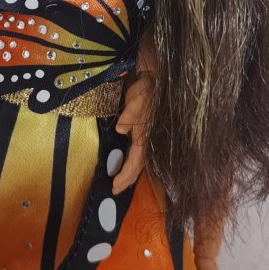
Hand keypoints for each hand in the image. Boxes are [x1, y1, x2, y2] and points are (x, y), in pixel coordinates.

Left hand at [112, 72, 151, 193]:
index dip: (125, 175)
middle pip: (138, 166)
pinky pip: (138, 153)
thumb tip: (121, 129)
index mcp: (146, 136)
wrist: (154, 79)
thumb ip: (131, 113)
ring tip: (120, 182)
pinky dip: (132, 163)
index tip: (114, 187)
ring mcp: (147, 137)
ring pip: (139, 161)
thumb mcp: (138, 98)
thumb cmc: (145, 90)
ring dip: (130, 173)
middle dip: (127, 179)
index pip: (135, 162)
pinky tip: (127, 165)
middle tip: (115, 190)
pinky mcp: (144, 133)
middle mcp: (148, 140)